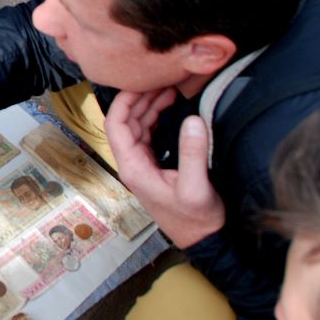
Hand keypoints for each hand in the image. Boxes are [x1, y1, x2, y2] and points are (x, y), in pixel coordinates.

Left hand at [103, 89, 225, 247]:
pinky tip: (170, 106)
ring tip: (168, 87)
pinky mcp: (154, 164)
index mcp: (133, 168)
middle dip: (140, 98)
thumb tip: (193, 120)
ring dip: (149, 105)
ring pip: (137, 126)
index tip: (141, 82)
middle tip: (161, 80)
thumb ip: (193, 154)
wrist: (204, 239)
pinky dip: (156, 116)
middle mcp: (133, 164)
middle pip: (126, 122)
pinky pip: (148, 133)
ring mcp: (142, 164)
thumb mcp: (196, 187)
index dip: (124, 101)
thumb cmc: (196, 219)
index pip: (116, 126)